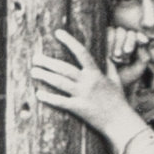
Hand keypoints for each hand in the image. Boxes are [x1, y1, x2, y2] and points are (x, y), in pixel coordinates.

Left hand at [31, 28, 139, 146]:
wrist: (120, 121)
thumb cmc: (118, 101)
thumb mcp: (116, 81)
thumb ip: (110, 68)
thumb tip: (107, 56)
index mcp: (96, 73)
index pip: (81, 52)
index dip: (69, 41)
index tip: (58, 32)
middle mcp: (88, 82)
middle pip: (64, 68)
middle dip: (48, 62)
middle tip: (35, 58)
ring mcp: (83, 95)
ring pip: (60, 82)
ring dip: (45, 76)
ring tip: (33, 71)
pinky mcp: (79, 108)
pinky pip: (61, 102)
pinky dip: (49, 98)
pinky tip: (38, 94)